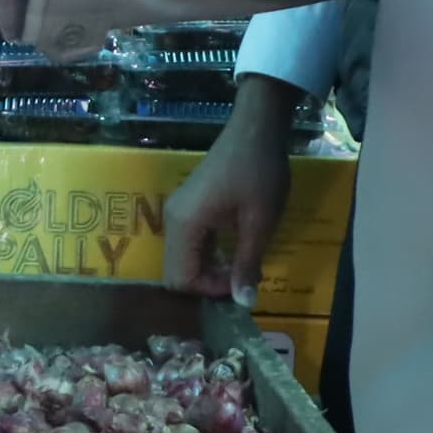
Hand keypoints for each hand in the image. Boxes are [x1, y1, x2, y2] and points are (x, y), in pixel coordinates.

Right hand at [162, 77, 299, 299]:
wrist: (256, 128)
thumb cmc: (259, 173)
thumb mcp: (260, 222)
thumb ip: (247, 264)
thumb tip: (243, 304)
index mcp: (184, 224)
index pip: (181, 279)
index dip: (211, 290)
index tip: (243, 282)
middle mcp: (173, 220)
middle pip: (176, 272)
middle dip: (207, 283)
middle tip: (241, 278)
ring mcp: (178, 211)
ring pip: (182, 259)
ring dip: (208, 270)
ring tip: (241, 267)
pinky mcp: (189, 206)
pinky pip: (190, 244)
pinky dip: (208, 255)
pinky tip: (234, 251)